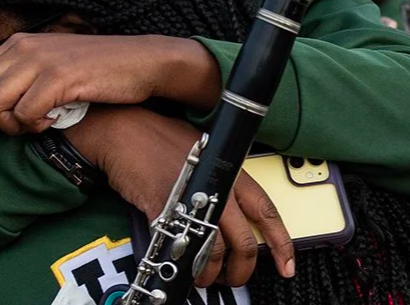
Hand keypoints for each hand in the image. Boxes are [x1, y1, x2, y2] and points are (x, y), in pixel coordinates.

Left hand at [0, 32, 219, 143]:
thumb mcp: (49, 66)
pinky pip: (25, 112)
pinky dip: (35, 126)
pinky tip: (54, 122)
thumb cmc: (95, 71)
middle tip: (9, 136)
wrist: (140, 61)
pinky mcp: (59, 76)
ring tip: (35, 126)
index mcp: (16, 44)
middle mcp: (22, 47)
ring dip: (10, 126)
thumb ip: (20, 79)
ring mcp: (39, 60)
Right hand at [66, 107, 293, 287]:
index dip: (281, 243)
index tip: (286, 266)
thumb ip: (221, 178)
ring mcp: (192, 200)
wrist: (123, 131)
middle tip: (234, 279)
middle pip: (242, 242)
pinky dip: (184, 266)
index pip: (266, 211)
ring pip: (214, 252)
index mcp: (230, 171)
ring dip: (210, 273)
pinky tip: (182, 268)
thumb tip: (230, 211)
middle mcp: (216, 187)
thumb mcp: (203, 150)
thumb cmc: (158, 136)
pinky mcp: (166, 211)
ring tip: (203, 277)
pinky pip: (183, 250)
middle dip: (241, 270)